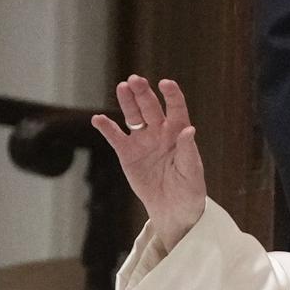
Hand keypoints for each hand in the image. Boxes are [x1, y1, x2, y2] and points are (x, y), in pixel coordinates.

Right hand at [92, 75, 208, 248]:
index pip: (176, 109)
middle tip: (135, 80)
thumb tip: (189, 129)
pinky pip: (115, 138)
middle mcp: (160, 132)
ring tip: (122, 87)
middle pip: (150, 108)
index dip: (172, 96)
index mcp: (178, 134)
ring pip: (133, 117)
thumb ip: (189, 151)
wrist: (172, 210)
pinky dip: (106, 128)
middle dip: (143, 94)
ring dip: (127, 102)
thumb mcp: (192, 172)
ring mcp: (142, 142)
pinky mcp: (128, 154)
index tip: (166, 83)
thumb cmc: (189, 190)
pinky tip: (98, 119)